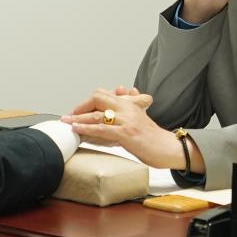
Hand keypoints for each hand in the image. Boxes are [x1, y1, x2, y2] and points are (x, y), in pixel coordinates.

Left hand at [61, 87, 193, 170]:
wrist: (170, 148)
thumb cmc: (154, 136)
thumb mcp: (142, 115)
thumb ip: (132, 102)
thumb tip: (126, 88)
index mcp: (129, 104)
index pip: (103, 94)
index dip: (88, 101)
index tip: (77, 110)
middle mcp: (127, 109)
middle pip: (98, 98)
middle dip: (80, 107)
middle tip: (68, 116)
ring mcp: (126, 120)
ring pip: (97, 115)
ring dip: (78, 119)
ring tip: (66, 122)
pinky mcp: (127, 134)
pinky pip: (103, 129)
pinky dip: (87, 129)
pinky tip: (77, 130)